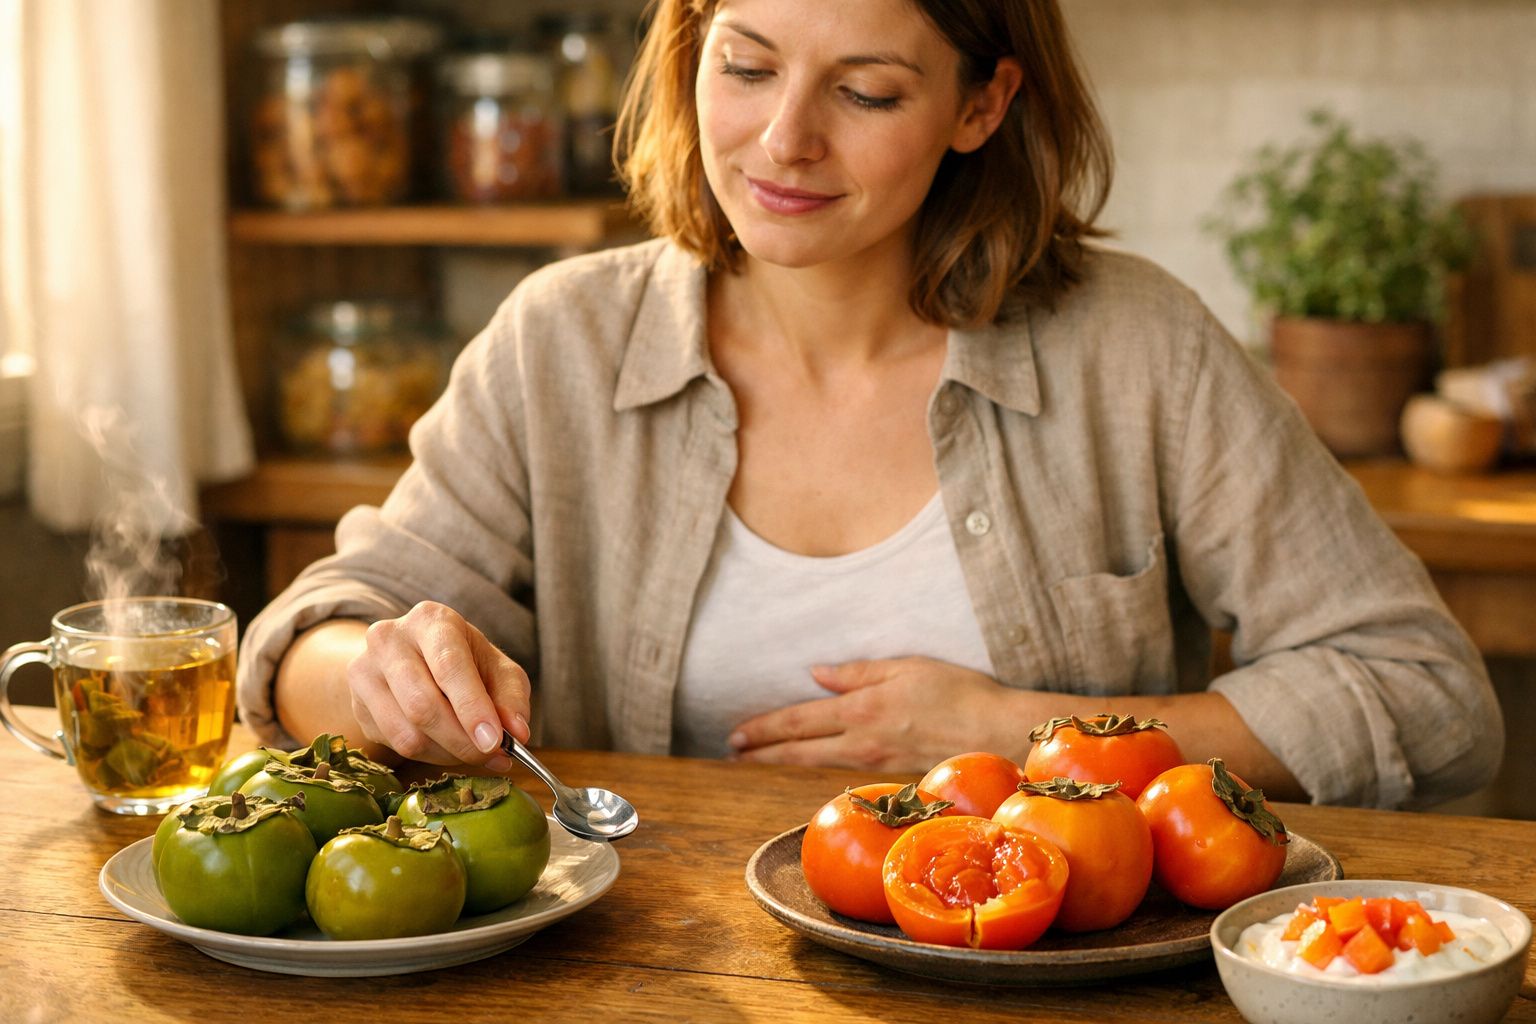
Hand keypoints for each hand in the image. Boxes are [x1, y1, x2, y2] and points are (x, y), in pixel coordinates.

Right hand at [345, 601, 531, 768]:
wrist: (411, 657)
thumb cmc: (463, 662)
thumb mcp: (496, 669)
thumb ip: (511, 698)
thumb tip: (517, 734)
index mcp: (430, 620)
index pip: (449, 666)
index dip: (472, 708)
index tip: (495, 741)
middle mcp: (389, 640)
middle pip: (422, 705)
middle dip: (462, 741)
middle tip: (492, 756)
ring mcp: (365, 672)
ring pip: (407, 733)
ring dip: (448, 754)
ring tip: (474, 752)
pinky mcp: (357, 705)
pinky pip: (395, 746)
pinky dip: (430, 757)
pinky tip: (449, 748)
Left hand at [727, 657, 1026, 771]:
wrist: (996, 734)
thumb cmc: (957, 693)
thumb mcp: (905, 667)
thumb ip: (857, 673)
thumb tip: (817, 675)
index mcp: (862, 710)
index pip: (799, 721)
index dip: (764, 729)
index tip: (736, 735)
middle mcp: (862, 742)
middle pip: (799, 751)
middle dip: (763, 752)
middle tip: (732, 754)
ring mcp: (875, 763)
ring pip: (817, 764)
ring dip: (783, 762)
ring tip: (757, 761)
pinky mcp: (891, 775)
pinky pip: (842, 770)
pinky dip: (815, 768)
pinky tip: (807, 765)